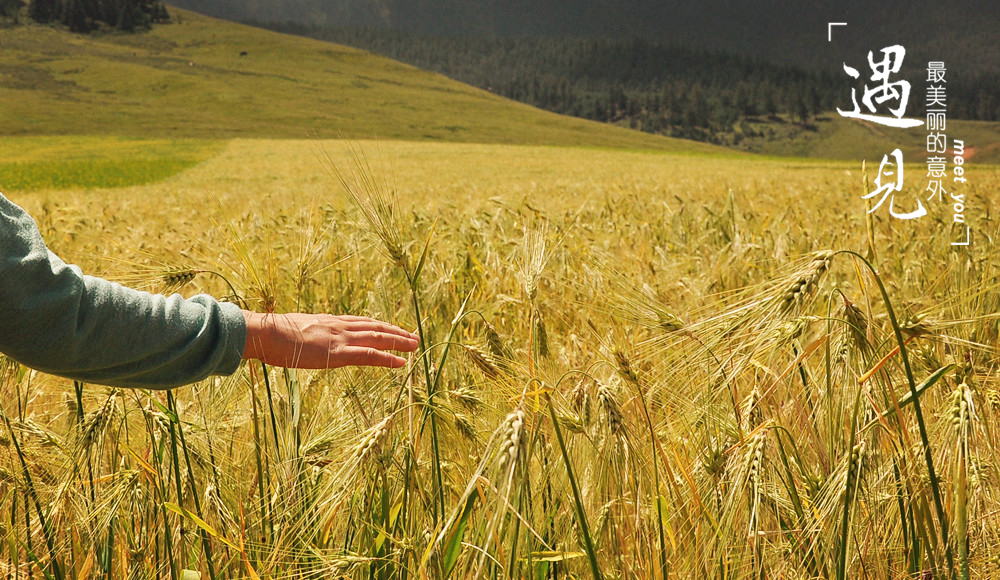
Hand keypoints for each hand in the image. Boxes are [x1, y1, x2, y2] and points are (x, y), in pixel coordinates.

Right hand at [241, 311, 418, 368]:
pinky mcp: (339, 353)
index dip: (378, 325)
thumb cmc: (272, 334)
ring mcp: (341, 339)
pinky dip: (388, 358)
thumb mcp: (293, 331)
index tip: (391, 328)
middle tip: (413, 336)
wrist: (267, 333)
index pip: (361, 322)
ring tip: (414, 345)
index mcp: (329, 321)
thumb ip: (304, 335)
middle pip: (375, 327)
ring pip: (378, 338)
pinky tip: (401, 362)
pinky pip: (370, 355)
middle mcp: (339, 326)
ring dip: (399, 341)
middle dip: (395, 331)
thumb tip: (300, 339)